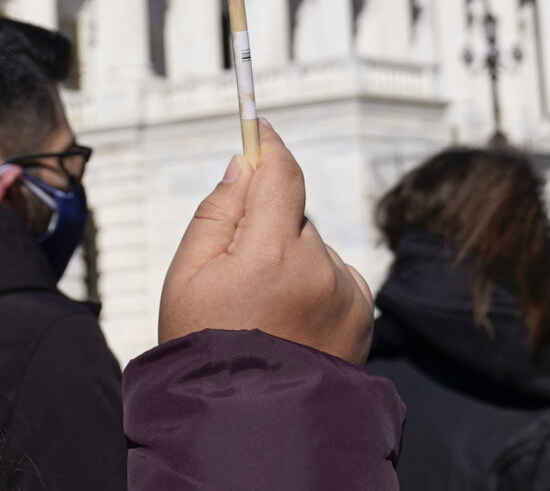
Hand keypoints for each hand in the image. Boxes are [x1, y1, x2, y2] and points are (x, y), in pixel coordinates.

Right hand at [158, 121, 373, 362]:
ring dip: (293, 259)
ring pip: (314, 247)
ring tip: (264, 310)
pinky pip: (336, 276)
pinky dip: (316, 284)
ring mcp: (347, 294)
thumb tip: (244, 166)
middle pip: (293, 215)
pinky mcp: (364, 315)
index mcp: (271, 254)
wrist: (251, 422)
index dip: (269, 146)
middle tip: (237, 270)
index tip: (258, 127)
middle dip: (267, 226)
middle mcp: (320, 268)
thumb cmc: (206, 348)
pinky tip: (291, 320)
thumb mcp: (186, 278)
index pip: (281, 175)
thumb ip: (216, 213)